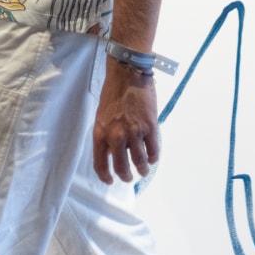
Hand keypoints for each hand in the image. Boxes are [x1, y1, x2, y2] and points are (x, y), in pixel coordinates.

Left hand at [93, 58, 160, 183]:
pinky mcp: (150, 128)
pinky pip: (153, 150)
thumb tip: (113, 151)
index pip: (100, 164)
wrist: (128, 74)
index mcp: (100, 133)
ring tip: (144, 170)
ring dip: (142, 169)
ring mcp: (134, 133)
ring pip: (140, 161)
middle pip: (122, 167)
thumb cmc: (112, 93)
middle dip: (126, 176)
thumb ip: (106, 135)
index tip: (111, 180)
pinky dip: (153, 157)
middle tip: (129, 177)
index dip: (106, 176)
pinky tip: (152, 157)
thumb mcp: (101, 116)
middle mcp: (116, 136)